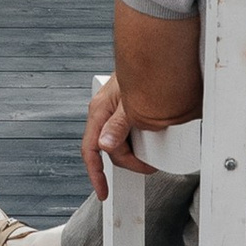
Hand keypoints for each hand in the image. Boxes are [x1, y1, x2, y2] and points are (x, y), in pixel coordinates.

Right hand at [82, 72, 146, 198]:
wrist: (154, 52)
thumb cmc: (142, 74)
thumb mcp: (131, 105)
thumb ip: (118, 127)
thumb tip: (105, 146)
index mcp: (99, 112)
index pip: (91, 151)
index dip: (96, 175)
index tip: (104, 193)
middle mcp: (104, 111)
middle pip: (109, 148)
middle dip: (129, 161)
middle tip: (149, 166)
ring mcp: (115, 109)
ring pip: (119, 140)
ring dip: (134, 149)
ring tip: (153, 151)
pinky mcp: (127, 108)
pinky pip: (127, 130)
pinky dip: (137, 139)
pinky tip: (150, 138)